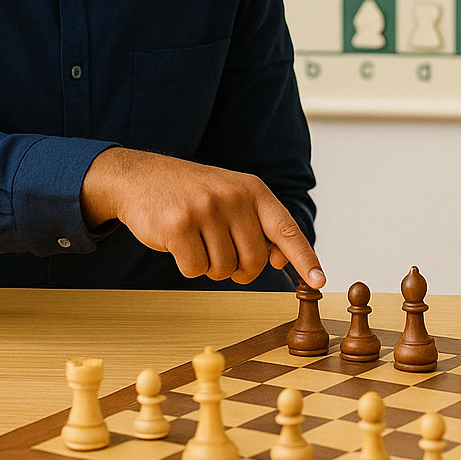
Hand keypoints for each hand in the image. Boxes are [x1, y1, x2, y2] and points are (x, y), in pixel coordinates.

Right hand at [81, 148, 324, 286]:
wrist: (140, 177)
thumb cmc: (192, 194)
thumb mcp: (233, 197)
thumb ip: (258, 225)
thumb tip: (279, 260)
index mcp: (253, 190)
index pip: (287, 230)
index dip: (305, 258)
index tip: (319, 281)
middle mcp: (234, 197)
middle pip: (254, 260)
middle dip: (240, 270)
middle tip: (223, 257)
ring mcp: (206, 209)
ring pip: (224, 269)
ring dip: (211, 267)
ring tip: (198, 242)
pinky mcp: (178, 225)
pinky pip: (195, 269)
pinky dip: (188, 267)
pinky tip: (178, 244)